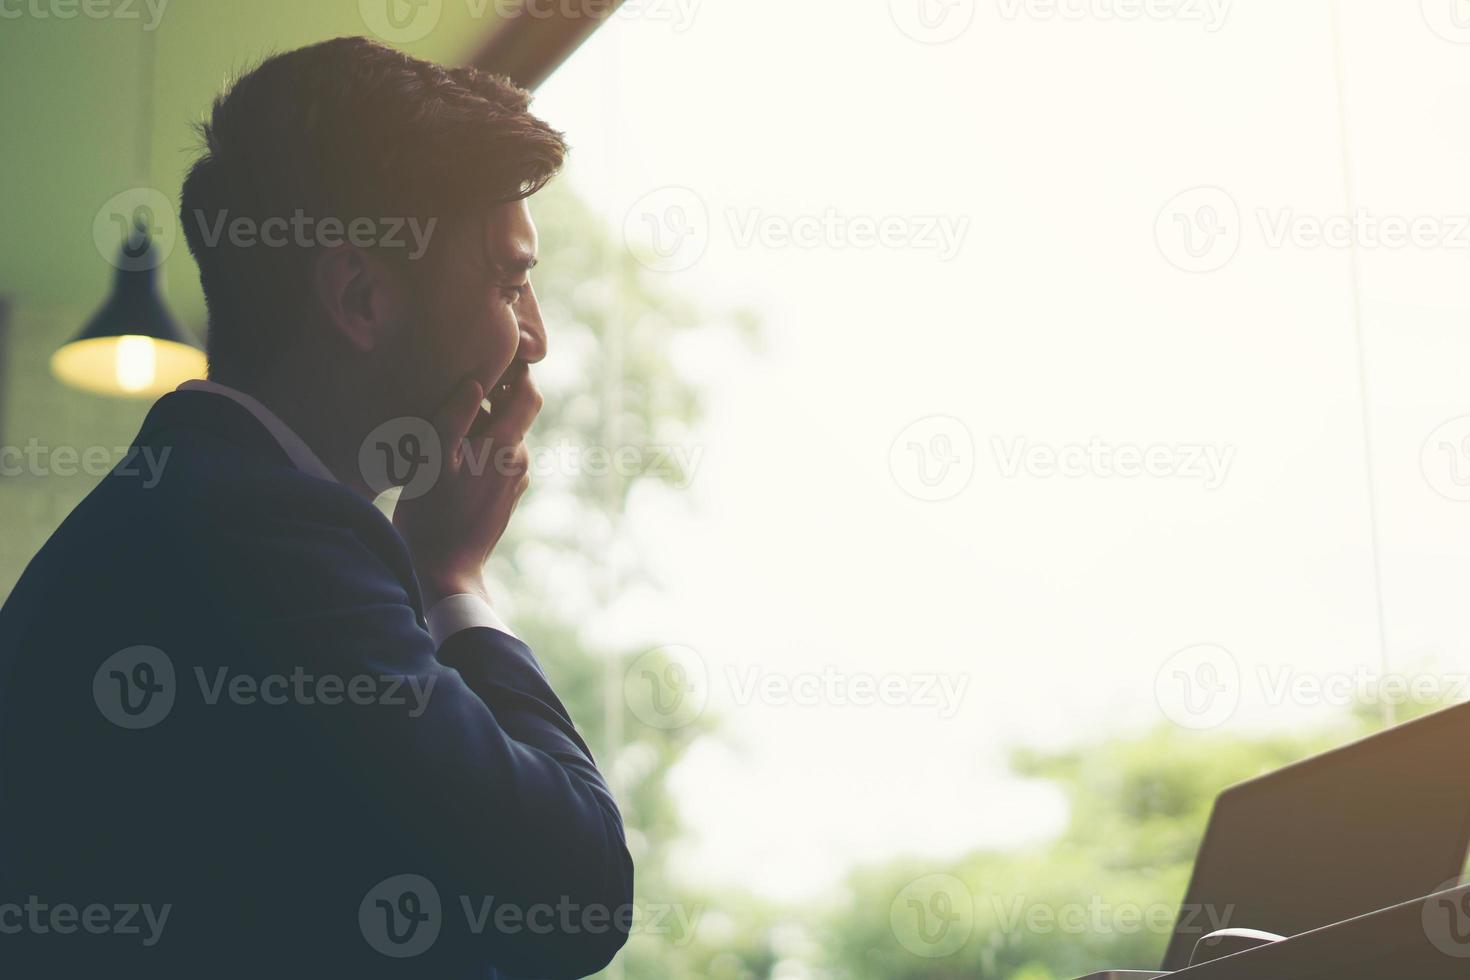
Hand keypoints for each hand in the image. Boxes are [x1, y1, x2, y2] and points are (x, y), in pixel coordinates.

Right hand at [393, 363, 541, 607]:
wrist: (446, 570)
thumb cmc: (431, 514)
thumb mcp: (433, 461)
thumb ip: (454, 418)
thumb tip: (476, 383)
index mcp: (504, 447)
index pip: (529, 395)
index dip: (518, 372)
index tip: (494, 357)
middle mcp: (518, 461)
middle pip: (515, 414)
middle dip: (493, 398)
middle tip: (456, 387)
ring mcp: (514, 481)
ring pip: (505, 437)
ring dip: (483, 426)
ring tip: (446, 425)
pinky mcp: (506, 496)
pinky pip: (499, 460)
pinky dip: (482, 449)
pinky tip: (452, 457)